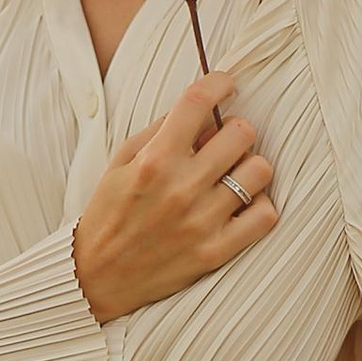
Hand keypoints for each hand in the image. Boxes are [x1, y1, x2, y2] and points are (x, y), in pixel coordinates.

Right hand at [69, 68, 277, 323]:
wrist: (96, 277)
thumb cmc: (108, 213)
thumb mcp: (121, 163)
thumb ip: (160, 132)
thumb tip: (202, 110)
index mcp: (154, 161)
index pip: (199, 102)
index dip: (219, 83)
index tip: (226, 84)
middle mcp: (181, 188)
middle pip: (241, 133)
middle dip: (235, 129)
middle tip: (224, 141)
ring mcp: (202, 222)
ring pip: (259, 171)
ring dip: (250, 166)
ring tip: (234, 174)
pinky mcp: (215, 252)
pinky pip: (265, 216)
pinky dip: (259, 205)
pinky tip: (241, 205)